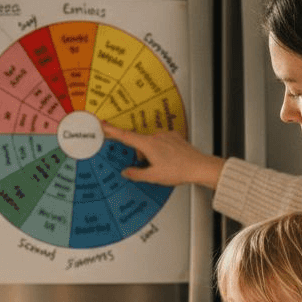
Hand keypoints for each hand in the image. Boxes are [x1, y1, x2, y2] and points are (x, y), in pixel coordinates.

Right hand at [104, 123, 225, 188]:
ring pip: (152, 144)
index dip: (112, 131)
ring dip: (151, 154)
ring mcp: (167, 136)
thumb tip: (126, 172)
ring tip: (163, 167)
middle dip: (140, 156)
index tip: (102, 124)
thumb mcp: (153, 176)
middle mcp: (157, 137)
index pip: (125, 136)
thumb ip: (136, 174)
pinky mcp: (175, 137)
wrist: (199, 167)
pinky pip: (162, 143)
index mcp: (149, 145)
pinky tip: (169, 161)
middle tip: (149, 167)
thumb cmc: (179, 170)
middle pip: (140, 144)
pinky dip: (161, 151)